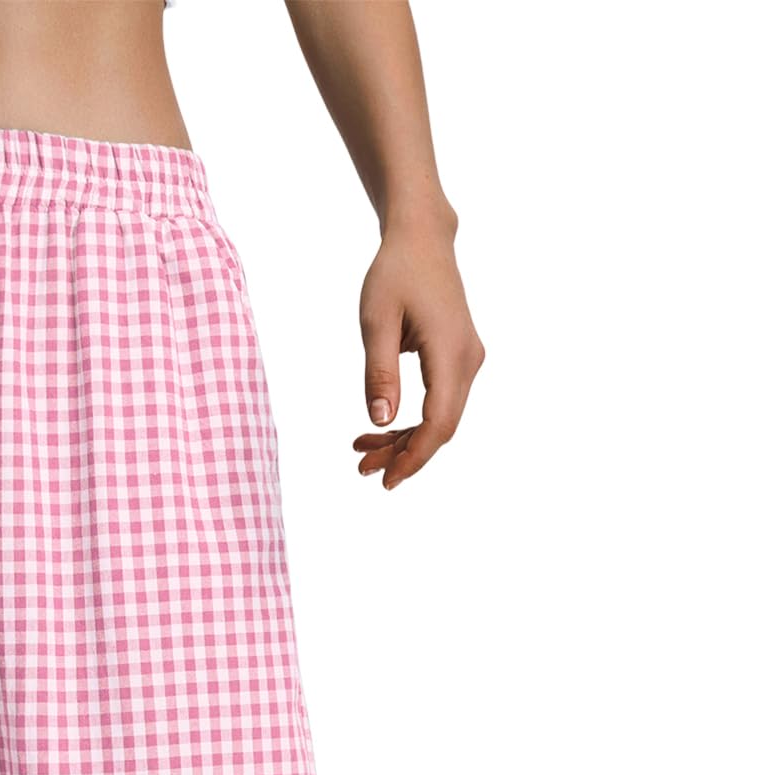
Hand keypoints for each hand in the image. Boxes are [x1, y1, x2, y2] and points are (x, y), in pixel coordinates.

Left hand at [353, 209, 484, 490]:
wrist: (421, 238)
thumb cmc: (395, 273)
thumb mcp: (376, 323)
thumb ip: (379, 374)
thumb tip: (380, 422)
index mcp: (451, 352)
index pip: (438, 422)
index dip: (413, 456)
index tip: (385, 480)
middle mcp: (468, 360)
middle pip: (441, 427)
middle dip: (403, 454)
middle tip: (361, 466)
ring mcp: (467, 359)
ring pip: (440, 418)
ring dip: (404, 439)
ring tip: (362, 449)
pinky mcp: (458, 358)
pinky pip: (439, 401)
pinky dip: (411, 420)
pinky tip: (379, 427)